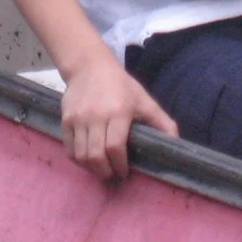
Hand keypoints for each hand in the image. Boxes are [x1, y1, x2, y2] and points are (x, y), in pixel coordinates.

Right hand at [60, 58, 177, 179]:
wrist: (88, 66)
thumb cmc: (120, 85)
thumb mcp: (144, 100)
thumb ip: (161, 122)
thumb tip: (176, 143)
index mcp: (118, 111)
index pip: (115, 147)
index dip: (119, 165)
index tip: (125, 172)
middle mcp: (95, 116)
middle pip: (95, 155)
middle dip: (105, 172)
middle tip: (112, 175)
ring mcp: (78, 118)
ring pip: (81, 155)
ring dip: (91, 168)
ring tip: (101, 169)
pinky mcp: (65, 119)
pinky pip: (69, 149)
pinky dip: (78, 159)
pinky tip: (88, 159)